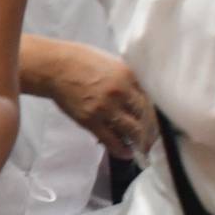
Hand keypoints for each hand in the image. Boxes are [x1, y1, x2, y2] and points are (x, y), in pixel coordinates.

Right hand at [44, 44, 155, 159]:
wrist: (54, 67)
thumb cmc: (82, 61)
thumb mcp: (113, 64)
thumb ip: (128, 80)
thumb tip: (141, 98)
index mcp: (129, 76)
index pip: (151, 101)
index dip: (157, 116)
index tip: (159, 125)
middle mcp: (120, 93)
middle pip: (145, 118)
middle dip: (151, 132)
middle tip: (153, 141)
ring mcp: (104, 108)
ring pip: (131, 131)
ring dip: (139, 143)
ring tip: (142, 149)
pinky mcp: (90, 120)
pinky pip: (110, 139)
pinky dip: (121, 149)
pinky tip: (126, 153)